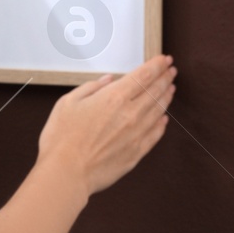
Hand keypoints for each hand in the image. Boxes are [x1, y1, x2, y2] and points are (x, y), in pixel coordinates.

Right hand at [37, 56, 175, 194]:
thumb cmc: (62, 139)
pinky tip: (163, 119)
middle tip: (171, 71)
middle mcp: (131, 114)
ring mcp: (136, 134)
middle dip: (166, 78)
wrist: (66, 173)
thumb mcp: (68, 103)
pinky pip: (155, 134)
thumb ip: (91, 88)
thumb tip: (108, 81)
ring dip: (166, 97)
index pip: (144, 75)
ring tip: (171, 89)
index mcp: (114, 97)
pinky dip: (161, 124)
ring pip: (159, 111)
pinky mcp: (136, 153)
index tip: (164, 60)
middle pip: (156, 91)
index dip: (157, 65)